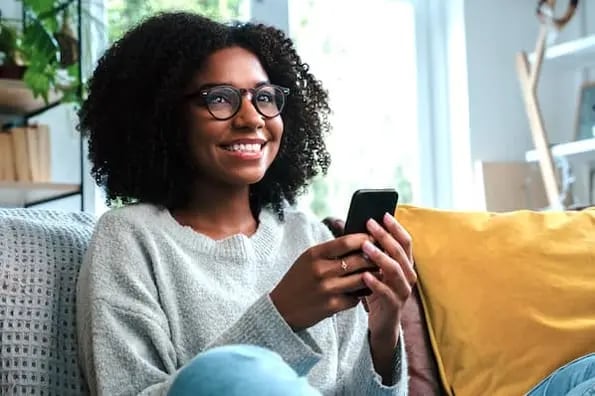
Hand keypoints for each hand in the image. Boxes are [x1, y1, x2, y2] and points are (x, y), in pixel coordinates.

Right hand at [269, 234, 376, 329]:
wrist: (281, 308)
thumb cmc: (298, 280)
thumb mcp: (308, 259)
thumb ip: (330, 250)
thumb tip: (357, 240)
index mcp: (314, 254)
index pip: (346, 242)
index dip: (365, 239)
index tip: (375, 238)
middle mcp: (321, 270)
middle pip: (358, 260)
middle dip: (374, 258)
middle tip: (383, 256)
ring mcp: (327, 289)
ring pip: (361, 279)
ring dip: (373, 276)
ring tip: (379, 272)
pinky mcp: (331, 306)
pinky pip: (355, 298)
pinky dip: (361, 294)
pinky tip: (363, 291)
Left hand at [361, 213, 415, 347]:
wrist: (382, 323)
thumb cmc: (375, 291)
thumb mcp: (373, 268)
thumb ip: (366, 250)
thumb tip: (344, 225)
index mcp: (405, 264)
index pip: (405, 241)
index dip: (395, 227)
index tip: (383, 214)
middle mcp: (408, 275)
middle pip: (400, 252)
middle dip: (385, 236)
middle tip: (370, 224)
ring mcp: (403, 291)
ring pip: (396, 271)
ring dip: (380, 256)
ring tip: (366, 246)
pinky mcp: (394, 305)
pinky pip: (386, 293)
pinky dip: (376, 283)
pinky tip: (364, 275)